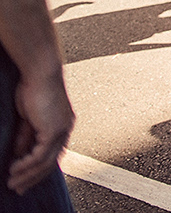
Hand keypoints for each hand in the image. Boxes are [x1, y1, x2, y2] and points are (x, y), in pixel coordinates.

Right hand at [8, 72, 72, 194]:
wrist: (41, 73)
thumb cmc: (34, 88)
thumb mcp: (28, 117)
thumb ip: (27, 135)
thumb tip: (20, 153)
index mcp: (62, 124)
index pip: (53, 152)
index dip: (40, 168)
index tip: (26, 179)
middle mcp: (65, 129)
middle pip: (51, 162)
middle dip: (34, 178)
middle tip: (19, 188)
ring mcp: (61, 130)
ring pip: (46, 162)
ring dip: (28, 175)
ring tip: (13, 183)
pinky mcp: (54, 130)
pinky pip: (40, 155)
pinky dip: (27, 165)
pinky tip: (14, 169)